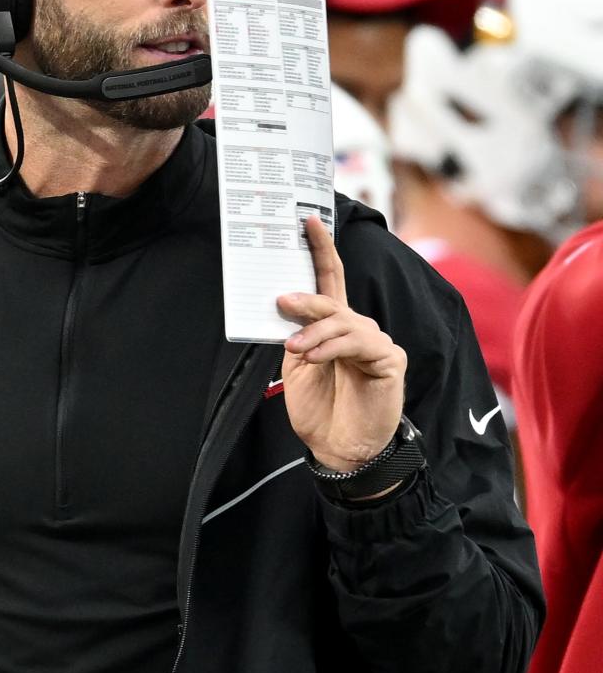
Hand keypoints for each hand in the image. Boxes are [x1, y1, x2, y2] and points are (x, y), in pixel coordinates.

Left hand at [276, 215, 405, 469]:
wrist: (338, 450)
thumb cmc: (319, 410)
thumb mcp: (297, 367)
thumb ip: (296, 334)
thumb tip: (285, 303)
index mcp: (334, 328)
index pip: (331, 281)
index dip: (321, 251)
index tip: (308, 222)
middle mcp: (357, 329)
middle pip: (334, 300)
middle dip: (307, 300)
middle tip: (282, 302)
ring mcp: (377, 343)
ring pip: (344, 321)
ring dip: (315, 332)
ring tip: (294, 350)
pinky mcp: (390, 359)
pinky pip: (359, 342)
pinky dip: (333, 347)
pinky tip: (314, 358)